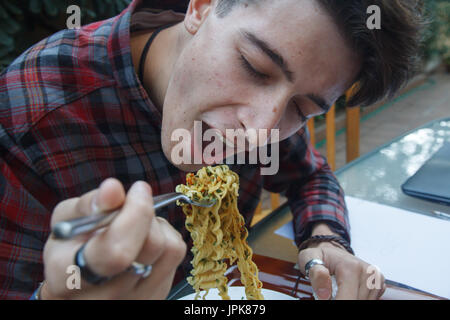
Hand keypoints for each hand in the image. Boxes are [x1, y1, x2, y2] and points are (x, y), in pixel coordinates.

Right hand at [41, 178, 186, 298]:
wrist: (78, 284)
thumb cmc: (71, 247)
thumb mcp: (67, 221)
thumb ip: (88, 205)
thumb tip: (113, 189)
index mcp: (71, 276)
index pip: (115, 252)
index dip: (135, 214)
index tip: (138, 189)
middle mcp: (106, 295)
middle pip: (151, 246)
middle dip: (146, 212)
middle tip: (136, 198)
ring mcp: (135, 299)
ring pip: (169, 248)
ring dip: (157, 224)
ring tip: (136, 223)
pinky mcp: (157, 295)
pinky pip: (176, 254)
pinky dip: (166, 236)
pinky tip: (146, 239)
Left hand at [298, 241, 385, 299]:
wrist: (332, 251)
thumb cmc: (321, 256)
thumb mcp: (308, 258)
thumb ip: (315, 273)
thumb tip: (324, 294)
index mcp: (351, 267)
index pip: (347, 299)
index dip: (335, 302)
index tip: (325, 298)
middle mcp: (367, 272)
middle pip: (356, 302)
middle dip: (340, 299)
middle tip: (330, 292)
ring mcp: (375, 279)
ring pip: (364, 302)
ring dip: (348, 299)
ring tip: (338, 290)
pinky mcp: (378, 284)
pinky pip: (369, 300)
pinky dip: (357, 298)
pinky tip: (348, 291)